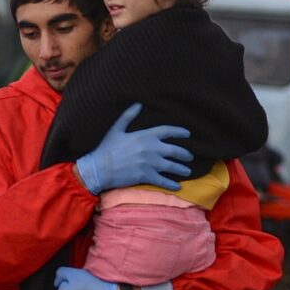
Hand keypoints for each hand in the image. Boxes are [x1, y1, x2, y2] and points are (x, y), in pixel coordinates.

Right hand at [74, 104, 191, 194]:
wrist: (99, 168)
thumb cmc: (106, 148)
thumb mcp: (117, 129)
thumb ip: (129, 116)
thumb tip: (139, 103)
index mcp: (144, 135)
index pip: (167, 131)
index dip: (179, 132)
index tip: (188, 134)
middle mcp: (150, 149)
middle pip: (174, 150)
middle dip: (185, 154)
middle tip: (190, 157)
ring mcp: (149, 163)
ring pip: (171, 166)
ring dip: (181, 169)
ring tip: (187, 171)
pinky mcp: (146, 176)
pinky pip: (163, 181)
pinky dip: (171, 184)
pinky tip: (178, 186)